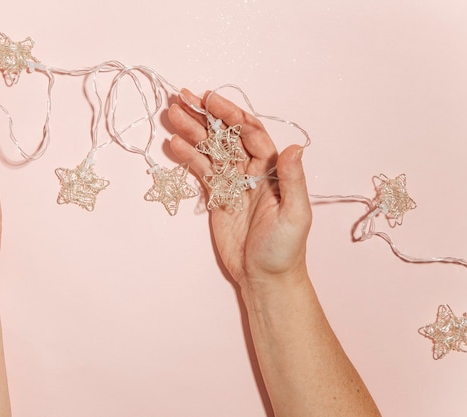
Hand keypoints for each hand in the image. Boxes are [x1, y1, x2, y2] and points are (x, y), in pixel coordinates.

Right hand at [168, 89, 310, 284]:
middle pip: (227, 135)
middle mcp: (252, 170)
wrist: (264, 277)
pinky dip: (188, 156)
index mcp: (273, 169)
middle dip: (206, 116)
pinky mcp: (217, 196)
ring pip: (210, 149)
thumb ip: (293, 181)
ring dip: (192, 131)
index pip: (251, 133)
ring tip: (172, 114)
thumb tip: (295, 147)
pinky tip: (174, 143)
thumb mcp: (295, 215)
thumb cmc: (285, 249)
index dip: (231, 115)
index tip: (211, 101)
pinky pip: (201, 170)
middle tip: (183, 98)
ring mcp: (232, 182)